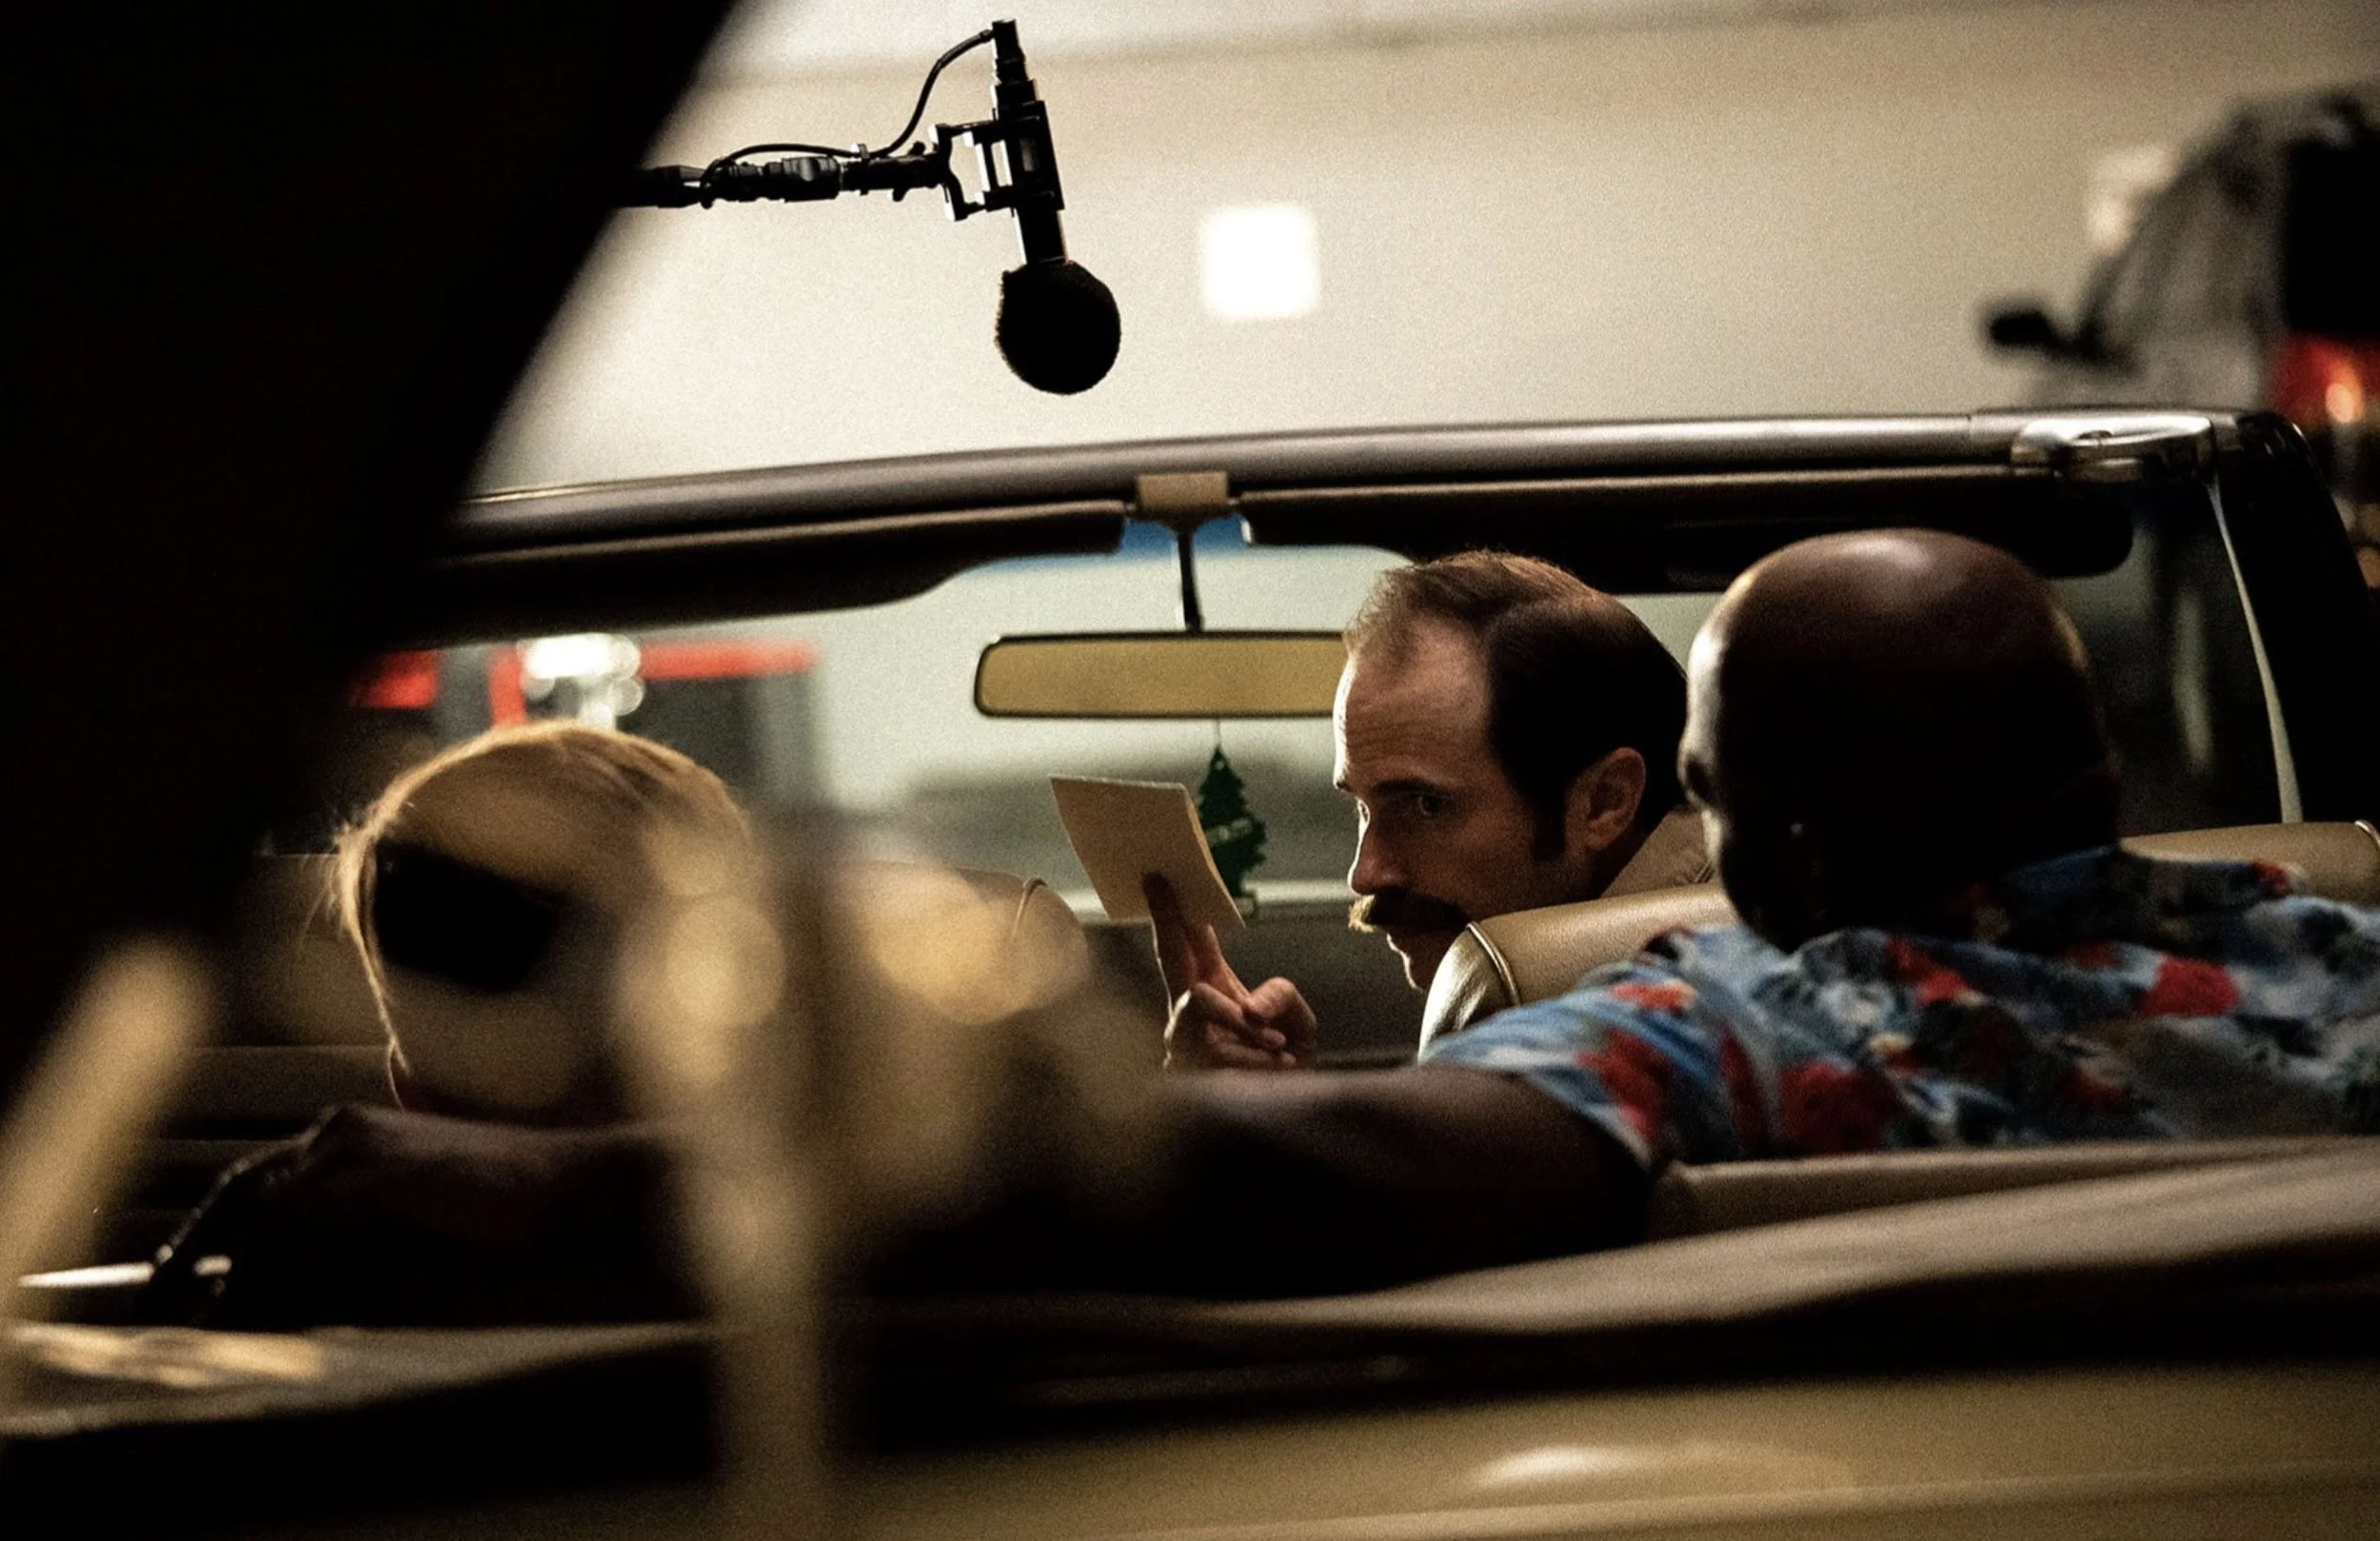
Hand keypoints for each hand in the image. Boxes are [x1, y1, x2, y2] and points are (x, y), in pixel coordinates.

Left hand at [136, 1104, 692, 1328]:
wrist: (569, 1182)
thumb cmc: (502, 1204)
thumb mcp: (410, 1215)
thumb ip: (351, 1232)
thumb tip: (290, 1286)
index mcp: (350, 1131)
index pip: (256, 1178)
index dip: (210, 1227)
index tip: (177, 1275)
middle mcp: (343, 1130)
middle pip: (244, 1189)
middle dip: (197, 1246)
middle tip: (166, 1301)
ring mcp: (362, 1149)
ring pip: (270, 1212)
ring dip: (239, 1273)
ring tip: (215, 1322)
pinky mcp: (384, 1176)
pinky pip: (309, 1227)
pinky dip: (283, 1271)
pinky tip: (274, 1307)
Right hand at [1144, 875, 1317, 1071]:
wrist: (1286, 1098)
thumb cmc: (1284, 1049)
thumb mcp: (1294, 1012)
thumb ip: (1279, 997)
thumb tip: (1250, 1009)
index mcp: (1211, 981)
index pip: (1185, 939)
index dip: (1170, 910)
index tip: (1157, 876)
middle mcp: (1188, 1006)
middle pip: (1173, 961)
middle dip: (1180, 937)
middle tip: (1216, 958)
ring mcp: (1180, 1038)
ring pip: (1198, 1005)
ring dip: (1243, 1029)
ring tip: (1278, 1048)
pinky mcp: (1183, 1071)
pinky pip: (1213, 1052)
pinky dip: (1251, 1059)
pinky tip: (1275, 1069)